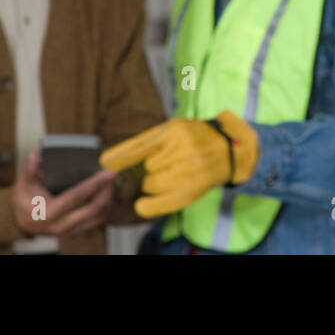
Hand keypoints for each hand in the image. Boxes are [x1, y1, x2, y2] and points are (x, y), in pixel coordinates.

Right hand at [11, 150, 116, 237]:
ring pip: (99, 216)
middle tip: (112, 174)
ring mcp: (70, 231)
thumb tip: (35, 155)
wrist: (24, 222)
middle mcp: (60, 226)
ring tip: (111, 182)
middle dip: (106, 191)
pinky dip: (106, 206)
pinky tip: (107, 193)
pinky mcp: (77, 231)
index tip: (106, 172)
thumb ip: (30, 170)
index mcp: (48, 213)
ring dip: (108, 198)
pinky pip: (98, 220)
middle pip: (92, 209)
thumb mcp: (23, 185)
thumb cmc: (25, 202)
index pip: (75, 197)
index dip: (93, 184)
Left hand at [99, 110, 258, 217]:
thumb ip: (146, 142)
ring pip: (153, 183)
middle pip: (147, 167)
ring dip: (156, 182)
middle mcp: (182, 148)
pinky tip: (142, 204)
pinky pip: (161, 201)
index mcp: (175, 130)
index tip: (104, 162)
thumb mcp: (175, 129)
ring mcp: (188, 168)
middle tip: (170, 163)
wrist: (231, 150)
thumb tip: (110, 160)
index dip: (121, 155)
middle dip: (152, 167)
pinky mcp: (192, 188)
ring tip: (175, 174)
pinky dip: (149, 205)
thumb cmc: (197, 139)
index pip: (142, 144)